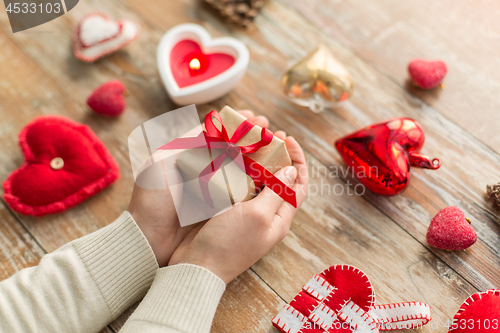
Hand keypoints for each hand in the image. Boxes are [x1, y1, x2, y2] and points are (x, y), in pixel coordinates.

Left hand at [128, 110, 270, 266]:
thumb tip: (211, 124)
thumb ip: (184, 143)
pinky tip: (270, 176)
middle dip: (255, 139)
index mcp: (188, 156)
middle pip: (234, 149)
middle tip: (274, 133)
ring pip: (241, 169)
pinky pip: (240, 192)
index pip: (218, 133)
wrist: (148, 238)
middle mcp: (203, 170)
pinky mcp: (218, 209)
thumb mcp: (161, 163)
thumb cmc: (152, 199)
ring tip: (278, 149)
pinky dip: (255, 182)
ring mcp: (212, 190)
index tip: (256, 119)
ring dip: (260, 158)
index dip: (238, 124)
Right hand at [169, 132, 307, 282]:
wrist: (198, 266)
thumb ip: (277, 192)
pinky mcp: (227, 211)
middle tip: (268, 135)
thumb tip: (292, 169)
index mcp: (279, 218)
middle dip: (277, 155)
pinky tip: (230, 157)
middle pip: (279, 180)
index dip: (298, 160)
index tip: (288, 139)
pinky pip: (238, 186)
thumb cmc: (230, 243)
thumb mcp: (258, 215)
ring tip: (250, 140)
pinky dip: (238, 169)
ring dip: (257, 160)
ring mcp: (245, 213)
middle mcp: (265, 214)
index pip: (299, 185)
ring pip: (257, 181)